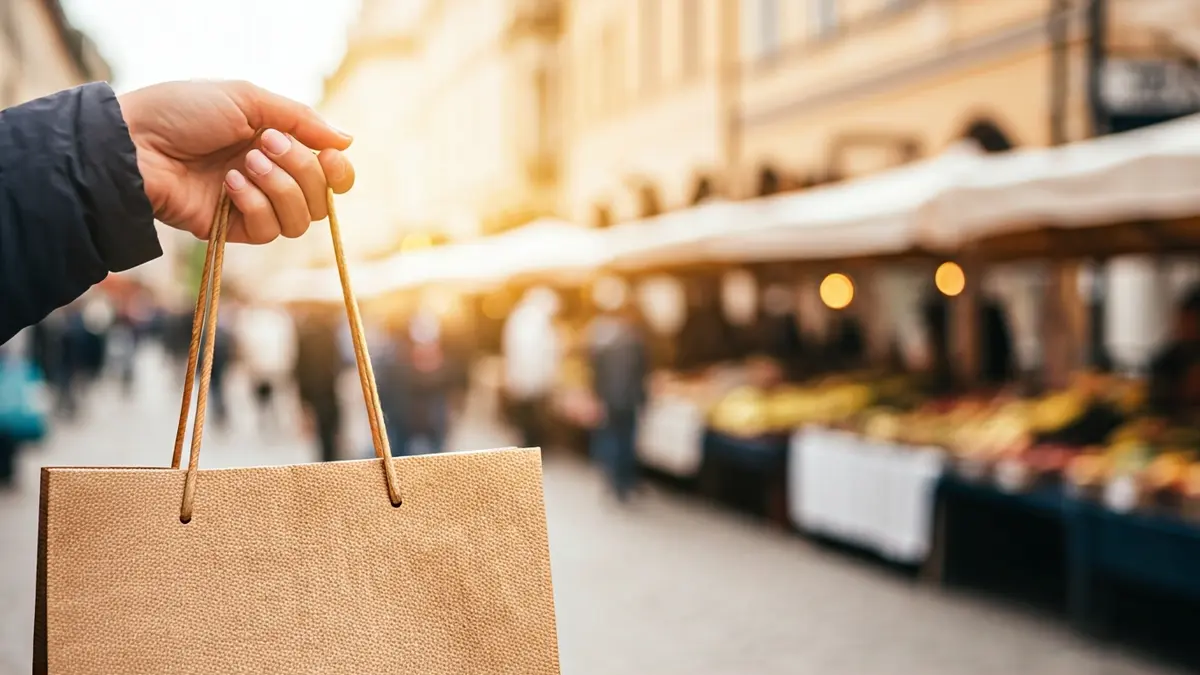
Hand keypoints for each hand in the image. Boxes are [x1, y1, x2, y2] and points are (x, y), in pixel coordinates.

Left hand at [118, 80, 355, 243]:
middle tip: (262, 144)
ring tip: (244, 165)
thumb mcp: (247, 99)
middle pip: (322, 199)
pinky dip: (255, 203)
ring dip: (280, 188)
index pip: (330, 176)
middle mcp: (272, 180)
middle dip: (301, 170)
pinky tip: (228, 185)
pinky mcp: (233, 229)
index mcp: (278, 147)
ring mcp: (254, 206)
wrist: (135, 143)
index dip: (339, 173)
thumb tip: (347, 141)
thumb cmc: (183, 112)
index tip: (329, 156)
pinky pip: (269, 230)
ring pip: (302, 220)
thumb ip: (301, 119)